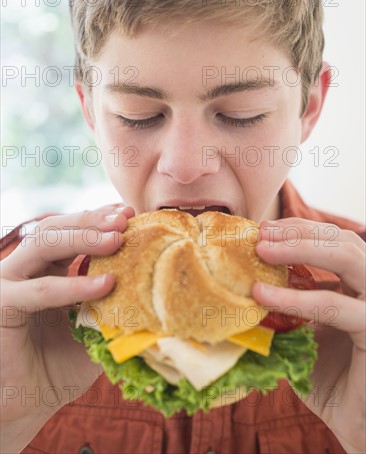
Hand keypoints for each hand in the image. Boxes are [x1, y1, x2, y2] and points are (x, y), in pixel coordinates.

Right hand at [0, 203, 133, 451]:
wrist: (31, 401)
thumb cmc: (63, 361)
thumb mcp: (95, 322)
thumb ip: (114, 299)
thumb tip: (157, 279)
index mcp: (45, 267)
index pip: (70, 230)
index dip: (98, 218)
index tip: (130, 213)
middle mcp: (24, 269)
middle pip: (54, 228)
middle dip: (91, 220)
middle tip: (125, 220)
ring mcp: (9, 284)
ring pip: (42, 245)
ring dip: (82, 238)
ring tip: (117, 240)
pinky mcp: (2, 306)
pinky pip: (40, 291)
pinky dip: (73, 285)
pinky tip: (106, 284)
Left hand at [252, 217, 365, 453]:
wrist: (352, 422)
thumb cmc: (327, 377)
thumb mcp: (303, 332)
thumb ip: (285, 306)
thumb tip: (240, 278)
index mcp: (359, 287)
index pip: (336, 241)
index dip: (301, 230)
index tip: (264, 229)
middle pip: (344, 241)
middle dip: (299, 233)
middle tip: (261, 236)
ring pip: (348, 258)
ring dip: (301, 248)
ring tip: (261, 251)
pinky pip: (334, 306)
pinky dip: (296, 297)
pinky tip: (263, 295)